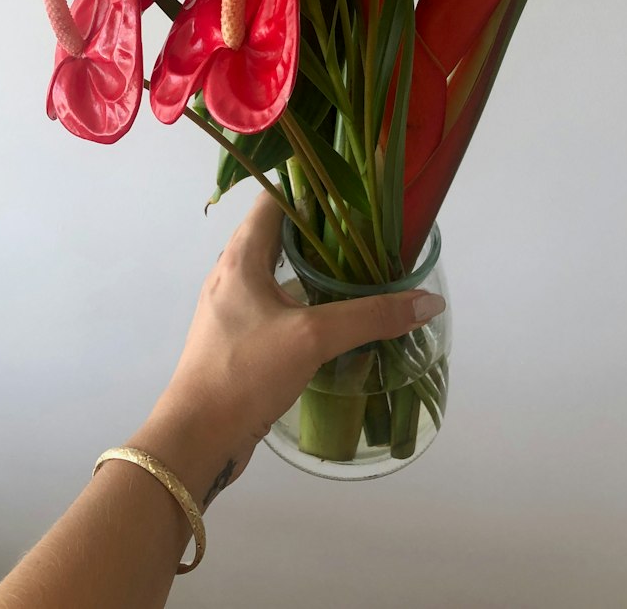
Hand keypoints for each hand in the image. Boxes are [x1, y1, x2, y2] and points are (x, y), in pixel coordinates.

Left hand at [130, 190, 446, 506]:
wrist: (197, 438)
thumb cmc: (245, 372)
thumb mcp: (312, 338)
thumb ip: (370, 317)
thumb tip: (428, 302)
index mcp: (242, 255)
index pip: (275, 197)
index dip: (312, 187)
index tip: (354, 190)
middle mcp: (234, 272)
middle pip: (281, 233)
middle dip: (324, 230)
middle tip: (370, 232)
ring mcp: (235, 306)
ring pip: (280, 271)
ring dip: (315, 268)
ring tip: (361, 270)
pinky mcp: (240, 337)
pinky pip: (278, 303)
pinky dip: (306, 300)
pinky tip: (336, 316)